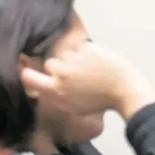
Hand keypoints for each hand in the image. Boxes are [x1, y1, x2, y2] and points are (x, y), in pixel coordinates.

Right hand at [21, 42, 154, 119]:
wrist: (125, 90)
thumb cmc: (101, 103)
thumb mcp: (75, 107)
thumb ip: (58, 97)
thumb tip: (46, 89)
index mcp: (57, 90)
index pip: (30, 78)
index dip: (30, 75)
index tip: (33, 75)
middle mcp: (61, 73)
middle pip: (50, 64)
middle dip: (60, 68)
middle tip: (76, 76)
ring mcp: (74, 59)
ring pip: (66, 54)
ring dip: (74, 60)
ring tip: (91, 70)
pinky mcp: (86, 47)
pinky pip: (81, 48)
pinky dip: (88, 53)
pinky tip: (98, 63)